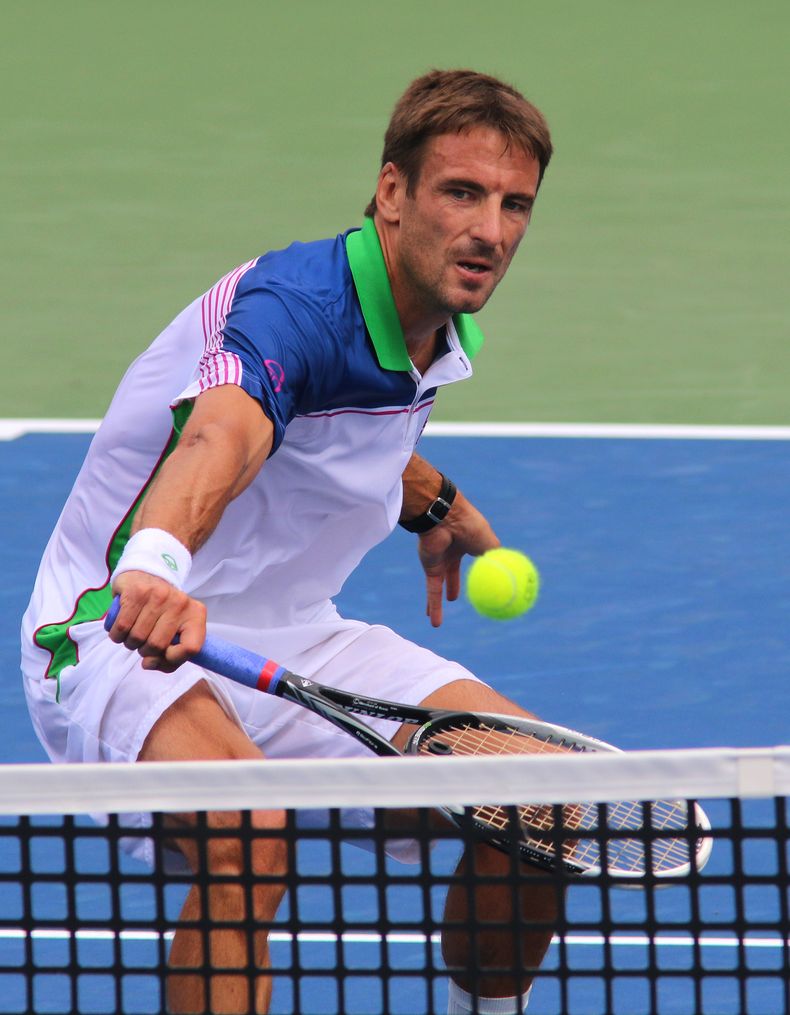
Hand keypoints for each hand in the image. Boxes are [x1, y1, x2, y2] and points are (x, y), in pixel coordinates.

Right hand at [107, 571, 206, 671]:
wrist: (146, 575)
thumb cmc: (162, 610)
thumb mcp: (176, 628)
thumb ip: (170, 654)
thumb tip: (149, 664)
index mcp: (196, 614)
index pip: (191, 648)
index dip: (173, 660)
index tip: (163, 656)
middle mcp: (180, 603)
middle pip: (157, 646)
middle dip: (145, 651)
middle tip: (143, 641)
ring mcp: (158, 596)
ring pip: (137, 638)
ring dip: (130, 643)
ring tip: (133, 633)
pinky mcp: (137, 592)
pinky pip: (121, 627)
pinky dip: (117, 635)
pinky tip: (121, 628)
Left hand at [417, 491, 498, 626]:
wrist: (445, 519)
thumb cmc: (471, 528)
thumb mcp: (492, 545)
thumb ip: (501, 561)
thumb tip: (515, 578)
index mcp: (471, 541)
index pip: (478, 556)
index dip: (483, 567)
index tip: (490, 579)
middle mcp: (454, 551)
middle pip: (456, 572)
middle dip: (457, 583)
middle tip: (459, 598)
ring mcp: (441, 560)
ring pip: (442, 584)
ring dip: (439, 601)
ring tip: (437, 618)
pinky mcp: (431, 568)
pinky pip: (434, 591)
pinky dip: (435, 606)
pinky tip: (435, 623)